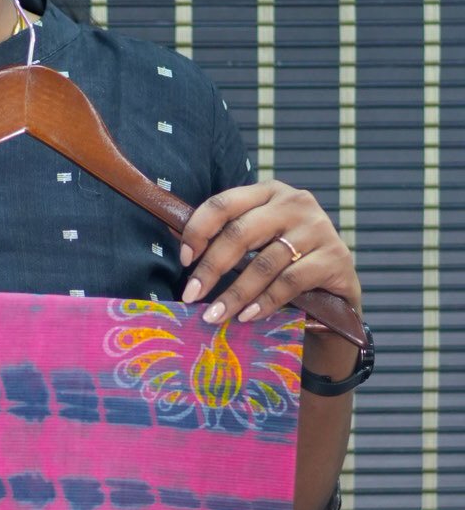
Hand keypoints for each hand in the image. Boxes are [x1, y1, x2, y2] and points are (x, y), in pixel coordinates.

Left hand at [178, 181, 361, 329]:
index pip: (224, 203)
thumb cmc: (286, 264)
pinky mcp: (334, 258)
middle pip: (241, 233)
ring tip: (214, 316)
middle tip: (191, 296)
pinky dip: (265, 302)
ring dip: (235, 294)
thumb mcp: (257, 244)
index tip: (184, 260)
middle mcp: (295, 203)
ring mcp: (318, 228)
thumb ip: (224, 239)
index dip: (198, 230)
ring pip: (264, 262)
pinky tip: (248, 317)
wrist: (336, 291)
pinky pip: (290, 282)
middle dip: (211, 268)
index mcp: (269, 192)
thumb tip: (174, 242)